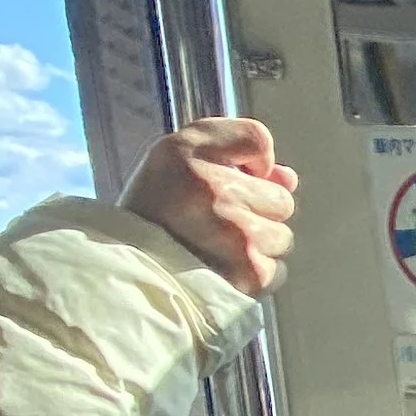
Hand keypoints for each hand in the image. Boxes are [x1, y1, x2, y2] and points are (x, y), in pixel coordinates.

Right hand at [120, 119, 298, 297]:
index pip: (257, 141)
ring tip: (217, 248)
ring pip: (281, 236)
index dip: (250, 166)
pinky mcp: (250, 273)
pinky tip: (225, 270)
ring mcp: (238, 236)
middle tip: (216, 222)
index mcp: (190, 154)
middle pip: (280, 198)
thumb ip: (237, 146)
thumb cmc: (154, 213)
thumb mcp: (178, 155)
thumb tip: (288, 177)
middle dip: (257, 210)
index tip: (222, 181)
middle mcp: (217, 191)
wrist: (126, 271)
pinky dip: (256, 274)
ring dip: (258, 244)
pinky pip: (277, 271)